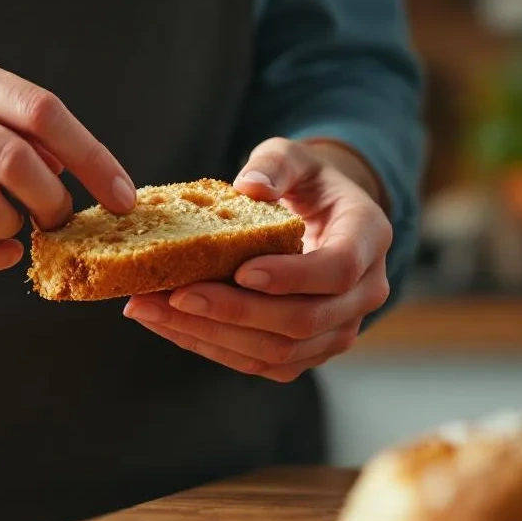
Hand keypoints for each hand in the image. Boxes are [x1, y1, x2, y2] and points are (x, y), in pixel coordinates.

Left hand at [124, 138, 391, 381]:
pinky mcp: (308, 352)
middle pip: (305, 320)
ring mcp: (338, 330)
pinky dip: (211, 345)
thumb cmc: (304, 183)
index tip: (240, 271)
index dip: (291, 276)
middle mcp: (365, 292)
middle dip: (236, 311)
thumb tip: (250, 188)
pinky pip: (261, 363)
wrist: (320, 219)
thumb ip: (273, 164)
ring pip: (280, 352)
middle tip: (176, 294)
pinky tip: (166, 322)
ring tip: (154, 309)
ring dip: (213, 335)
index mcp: (368, 237)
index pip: (339, 268)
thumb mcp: (293, 157)